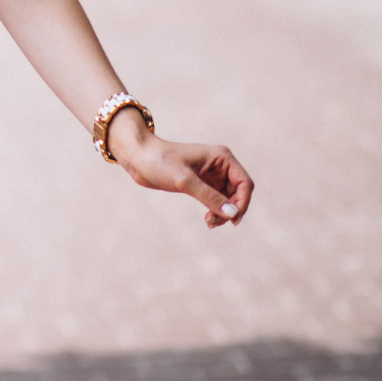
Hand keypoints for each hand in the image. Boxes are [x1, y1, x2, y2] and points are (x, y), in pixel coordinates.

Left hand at [108, 111, 253, 228]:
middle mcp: (220, 165)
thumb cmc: (159, 161)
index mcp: (221, 157)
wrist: (137, 157)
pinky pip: (217, 200)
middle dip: (230, 209)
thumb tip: (232, 214)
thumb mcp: (184, 180)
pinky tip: (207, 220)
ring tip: (209, 223)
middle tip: (213, 223)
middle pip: (238, 193)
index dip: (243, 202)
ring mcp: (210, 175)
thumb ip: (209, 197)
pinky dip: (215, 211)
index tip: (232, 219)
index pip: (244, 183)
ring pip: (228, 199)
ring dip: (223, 212)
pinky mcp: (200, 183)